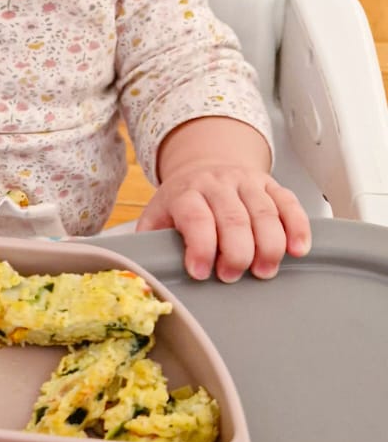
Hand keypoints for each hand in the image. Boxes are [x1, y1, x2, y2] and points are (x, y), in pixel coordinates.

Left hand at [136, 119, 310, 280]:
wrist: (203, 165)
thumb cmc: (181, 202)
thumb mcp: (157, 217)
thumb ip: (149, 243)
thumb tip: (143, 276)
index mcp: (186, 193)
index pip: (196, 217)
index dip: (200, 246)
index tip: (200, 272)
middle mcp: (217, 183)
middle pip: (234, 217)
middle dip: (237, 252)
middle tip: (232, 276)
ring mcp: (247, 182)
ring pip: (264, 211)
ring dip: (269, 245)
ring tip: (265, 270)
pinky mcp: (271, 184)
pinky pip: (289, 203)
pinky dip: (297, 227)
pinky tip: (297, 249)